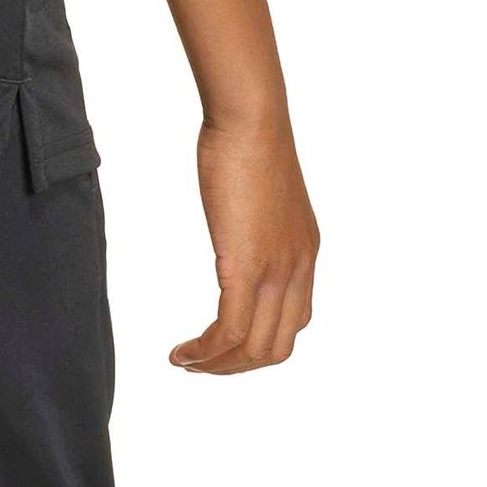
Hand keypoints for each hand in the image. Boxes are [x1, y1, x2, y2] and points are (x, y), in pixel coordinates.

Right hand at [170, 122, 317, 373]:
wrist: (250, 119)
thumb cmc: (248, 143)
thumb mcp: (260, 198)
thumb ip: (256, 228)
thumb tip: (239, 233)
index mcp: (305, 254)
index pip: (292, 324)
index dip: (255, 347)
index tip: (220, 346)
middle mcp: (298, 267)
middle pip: (275, 348)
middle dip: (234, 367)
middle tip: (198, 364)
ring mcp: (277, 269)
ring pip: (254, 348)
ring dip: (216, 366)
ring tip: (184, 361)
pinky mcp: (248, 266)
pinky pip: (229, 330)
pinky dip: (204, 352)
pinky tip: (181, 352)